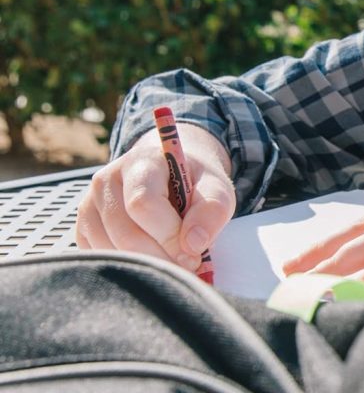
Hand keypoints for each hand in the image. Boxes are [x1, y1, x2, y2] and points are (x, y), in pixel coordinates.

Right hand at [76, 123, 234, 272]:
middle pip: (125, 231)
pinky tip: (151, 258)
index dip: (168, 235)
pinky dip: (128, 266)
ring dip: (145, 264)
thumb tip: (193, 245)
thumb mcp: (216, 188)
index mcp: (141, 161)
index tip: (194, 254)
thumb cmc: (194, 182)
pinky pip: (99, 256)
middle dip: (160, 256)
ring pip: (109, 248)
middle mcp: (107, 179)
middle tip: (187, 266)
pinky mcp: (83, 226)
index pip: (143, 203)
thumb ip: (212, 210)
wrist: (172, 173)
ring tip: (172, 261)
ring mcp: (90, 203)